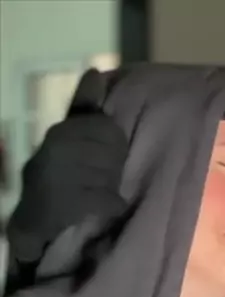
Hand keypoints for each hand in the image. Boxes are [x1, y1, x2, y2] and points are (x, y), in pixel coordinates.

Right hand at [7, 112, 127, 264]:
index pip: (109, 129)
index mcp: (59, 132)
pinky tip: (108, 207)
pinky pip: (105, 199)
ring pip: (110, 177)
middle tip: (103, 180)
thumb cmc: (57, 176)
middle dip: (114, 169)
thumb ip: (83, 108)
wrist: (31, 221)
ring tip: (99, 193)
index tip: (106, 158)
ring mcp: (57, 176)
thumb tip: (95, 71)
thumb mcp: (67, 139)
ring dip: (112, 188)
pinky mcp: (63, 203)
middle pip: (113, 153)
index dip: (116, 146)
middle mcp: (55, 148)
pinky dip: (112, 205)